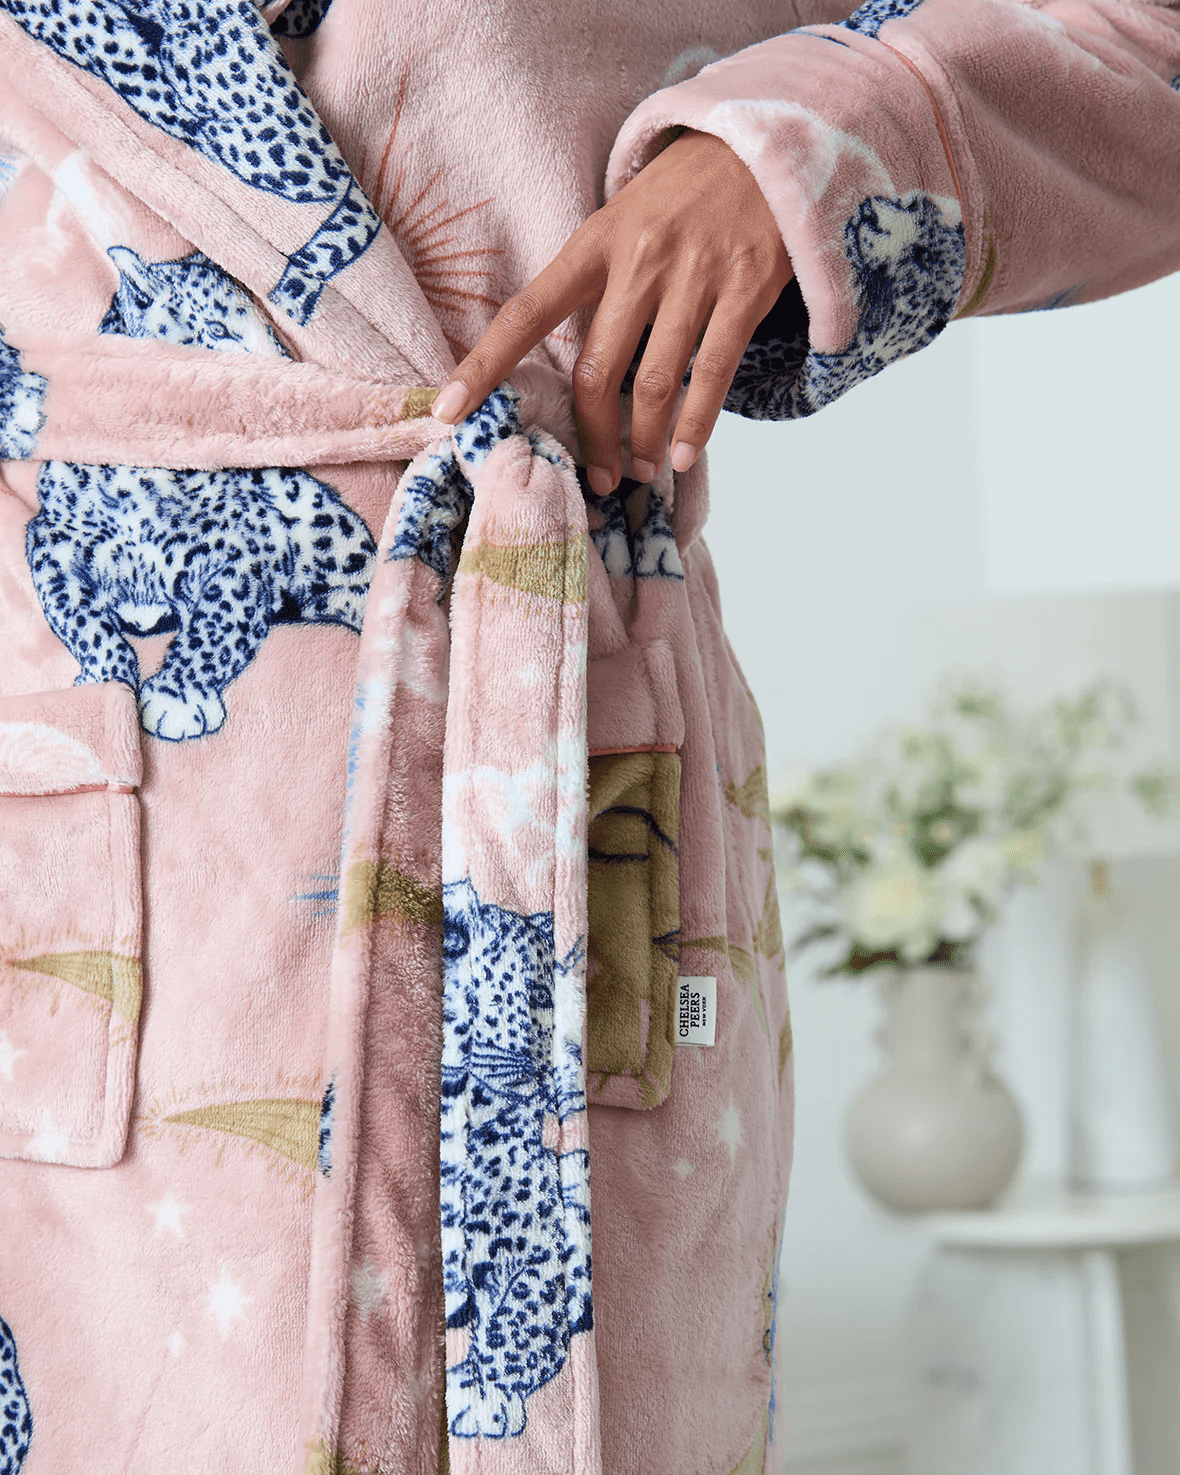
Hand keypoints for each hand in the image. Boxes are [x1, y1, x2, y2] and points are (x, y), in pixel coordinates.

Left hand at [430, 130, 793, 492]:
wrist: (768, 141)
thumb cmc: (683, 197)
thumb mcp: (625, 221)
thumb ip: (596, 286)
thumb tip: (572, 371)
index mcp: (594, 243)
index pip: (526, 312)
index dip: (484, 365)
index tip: (448, 411)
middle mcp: (639, 259)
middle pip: (596, 370)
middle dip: (593, 436)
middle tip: (598, 477)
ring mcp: (694, 274)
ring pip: (654, 383)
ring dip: (643, 442)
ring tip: (642, 472)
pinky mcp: (745, 288)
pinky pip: (714, 372)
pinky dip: (696, 425)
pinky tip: (682, 454)